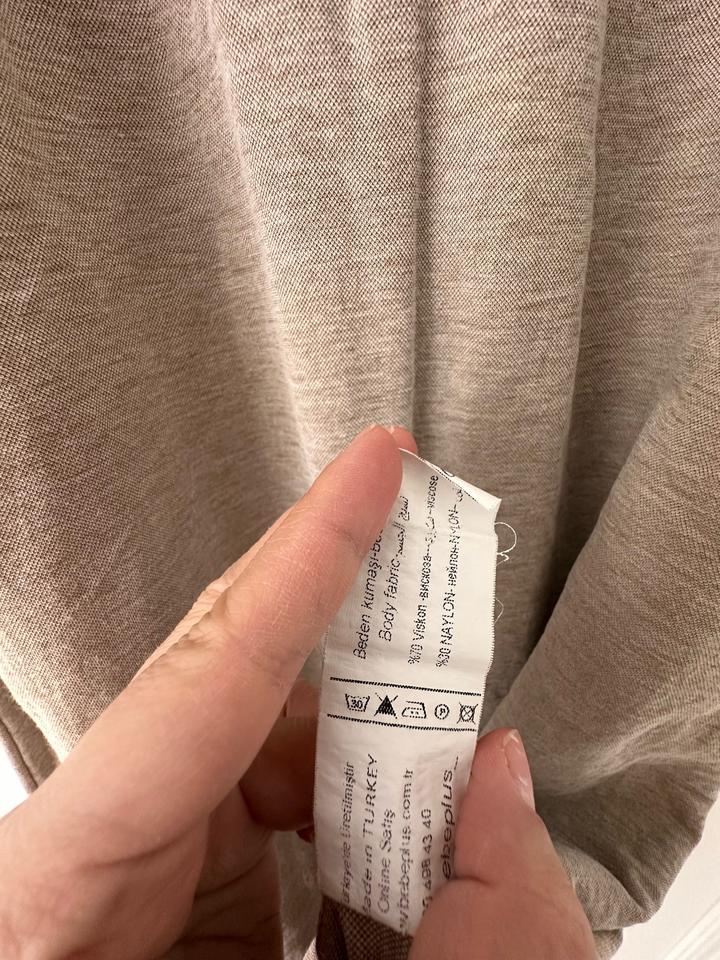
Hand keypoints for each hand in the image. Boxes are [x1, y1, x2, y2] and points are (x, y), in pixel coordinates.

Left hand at [0, 424, 595, 959]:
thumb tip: (492, 789)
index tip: (376, 464)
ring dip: (383, 767)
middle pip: (254, 702)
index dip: (307, 558)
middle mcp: (105, 838)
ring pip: (285, 758)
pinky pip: (290, 817)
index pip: (207, 672)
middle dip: (372, 663)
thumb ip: (396, 931)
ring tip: (452, 792)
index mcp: (64, 870)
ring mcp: (146, 860)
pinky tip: (409, 855)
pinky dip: (366, 823)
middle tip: (454, 625)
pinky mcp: (184, 887)